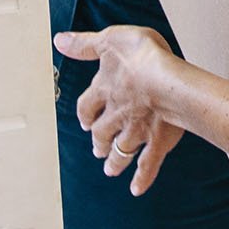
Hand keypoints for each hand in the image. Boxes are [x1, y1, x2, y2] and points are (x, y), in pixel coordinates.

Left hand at [53, 25, 188, 193]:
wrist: (168, 80)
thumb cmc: (143, 57)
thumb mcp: (110, 40)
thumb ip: (84, 44)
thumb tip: (59, 41)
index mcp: (105, 91)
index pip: (87, 106)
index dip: (86, 114)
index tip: (85, 121)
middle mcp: (116, 115)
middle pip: (102, 133)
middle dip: (99, 142)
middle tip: (97, 149)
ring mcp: (136, 131)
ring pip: (120, 151)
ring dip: (114, 161)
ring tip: (110, 170)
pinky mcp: (157, 142)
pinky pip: (147, 165)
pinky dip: (142, 178)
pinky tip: (136, 189)